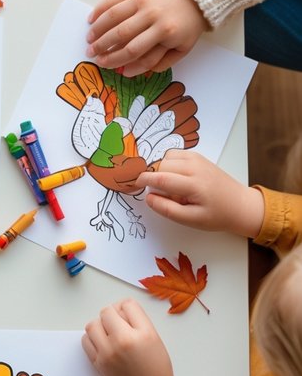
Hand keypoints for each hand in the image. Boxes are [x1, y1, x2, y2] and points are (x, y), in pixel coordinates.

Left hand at [82, 298, 176, 375]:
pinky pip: (86, 340)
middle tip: (120, 324)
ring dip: (100, 325)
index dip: (127, 308)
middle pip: (107, 312)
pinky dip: (92, 337)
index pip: (127, 304)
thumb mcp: (155, 338)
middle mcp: (122, 341)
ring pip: (92, 324)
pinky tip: (103, 342)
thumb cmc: (156, 367)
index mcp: (142, 333)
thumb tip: (120, 308)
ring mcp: (107, 353)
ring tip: (110, 333)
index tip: (129, 316)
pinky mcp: (98, 363)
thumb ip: (138, 320)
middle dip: (113, 314)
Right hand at [86, 0, 208, 75]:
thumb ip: (159, 63)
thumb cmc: (187, 23)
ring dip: (98, 30)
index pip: (133, 51)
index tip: (103, 65)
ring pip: (113, 16)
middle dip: (102, 47)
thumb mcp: (182, 47)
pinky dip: (100, 10)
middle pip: (120, 35)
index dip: (115, 61)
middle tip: (91, 54)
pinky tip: (91, 19)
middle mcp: (152, 14)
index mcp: (165, 32)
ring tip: (89, 39)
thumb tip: (130, 71)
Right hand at [137, 150, 263, 236]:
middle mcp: (195, 166)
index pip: (160, 177)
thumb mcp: (191, 220)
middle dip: (153, 178)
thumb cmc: (217, 215)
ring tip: (172, 188)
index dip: (143, 180)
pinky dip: (169, 164)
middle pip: (161, 166)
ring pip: (166, 157)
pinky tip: (176, 178)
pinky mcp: (198, 156)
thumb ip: (167, 209)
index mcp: (194, 184)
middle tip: (163, 195)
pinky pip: (174, 155)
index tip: (134, 186)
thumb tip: (148, 198)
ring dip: (161, 170)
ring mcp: (197, 159)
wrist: (241, 205)